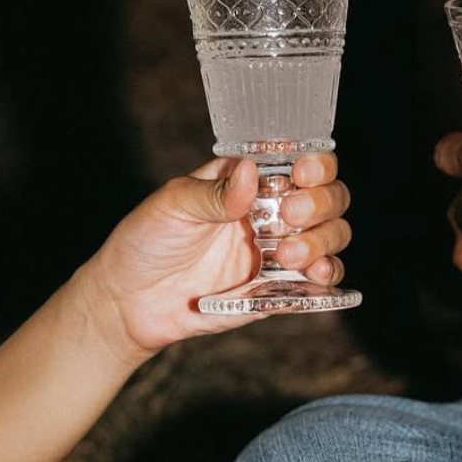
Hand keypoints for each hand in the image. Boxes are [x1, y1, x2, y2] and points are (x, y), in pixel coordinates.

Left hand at [80, 152, 351, 358]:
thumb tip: (250, 170)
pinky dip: (329, 275)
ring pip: (332, 235)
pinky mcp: (279, 287)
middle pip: (329, 197)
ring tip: (287, 256)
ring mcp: (280, 249)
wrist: (129, 301)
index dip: (315, 163)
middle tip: (289, 217)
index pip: (302, 160)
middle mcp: (273, 211)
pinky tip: (316, 275)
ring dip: (322, 241)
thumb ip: (215, 193)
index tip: (301, 174)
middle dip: (320, 204)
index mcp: (249, 181)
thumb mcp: (174, 205)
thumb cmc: (146, 240)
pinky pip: (320, 280)